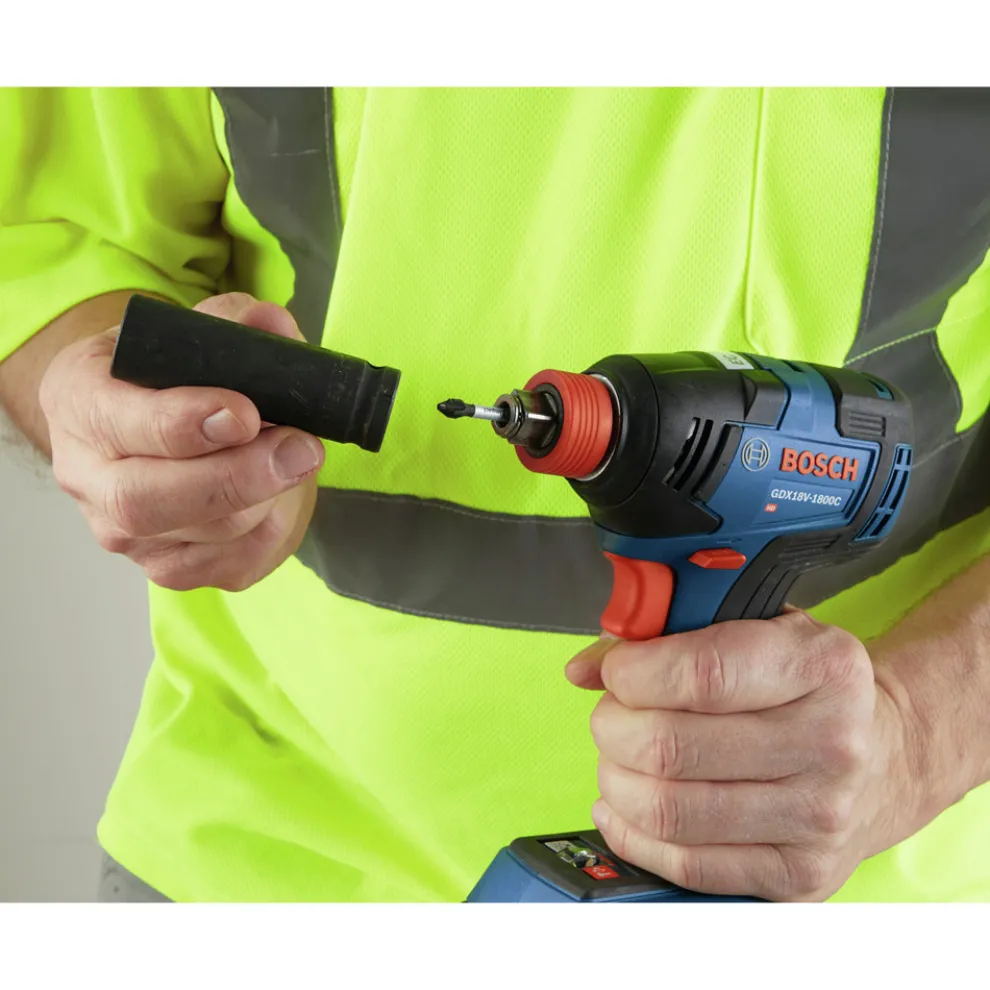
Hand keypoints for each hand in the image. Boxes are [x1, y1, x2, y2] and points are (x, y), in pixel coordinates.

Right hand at [39, 292, 324, 591]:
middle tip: (300, 449)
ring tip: (297, 456)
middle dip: (237, 477)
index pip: (122, 424)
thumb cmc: (169, 376)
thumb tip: (274, 326)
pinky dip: (274, 527)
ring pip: (207, 534)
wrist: (150, 424)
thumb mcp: (190, 332)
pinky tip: (283, 494)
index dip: (186, 423)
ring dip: (269, 497)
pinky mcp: (170, 568)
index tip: (246, 415)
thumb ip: (234, 323)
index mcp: (80, 400)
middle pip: (149, 500)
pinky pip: (234, 563)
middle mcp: (88, 477)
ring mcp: (125, 533)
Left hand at [565, 610, 910, 900]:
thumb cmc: (801, 684)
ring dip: (615, 780)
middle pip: (670, 748)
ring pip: (667, 810)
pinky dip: (632, 832)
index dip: (633, 673)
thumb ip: (667, 632)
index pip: (702, 674)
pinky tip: (625, 804)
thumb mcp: (753, 627)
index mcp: (823, 666)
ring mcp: (819, 817)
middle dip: (612, 727)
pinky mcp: (798, 874)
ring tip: (619, 757)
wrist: (884, 754)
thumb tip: (586, 669)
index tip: (614, 671)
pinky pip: (684, 864)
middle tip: (611, 715)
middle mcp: (832, 743)